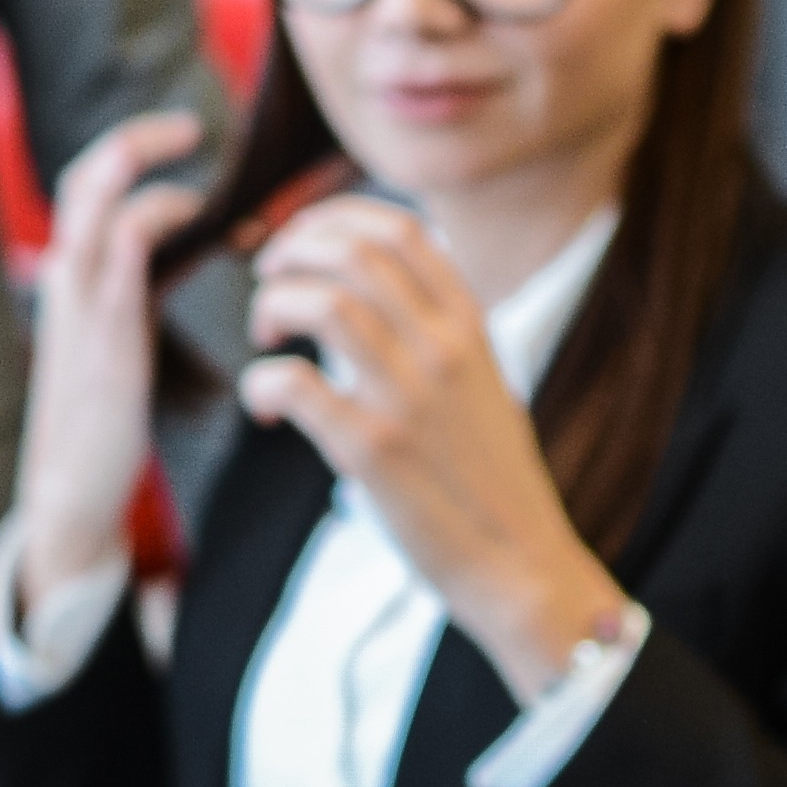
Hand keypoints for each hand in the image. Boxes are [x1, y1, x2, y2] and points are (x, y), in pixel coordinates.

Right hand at [0, 111, 213, 638]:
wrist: (73, 493)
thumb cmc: (105, 424)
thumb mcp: (116, 345)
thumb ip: (134, 296)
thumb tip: (171, 256)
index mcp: (70, 283)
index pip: (86, 191)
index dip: (128, 155)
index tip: (184, 139)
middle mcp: (66, 282)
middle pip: (82, 179)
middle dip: (132, 140)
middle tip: (191, 126)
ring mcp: (79, 304)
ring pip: (92, 200)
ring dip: (142, 164)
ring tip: (193, 148)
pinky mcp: (104, 334)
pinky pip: (121, 249)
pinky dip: (158, 216)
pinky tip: (198, 215)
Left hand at [239, 198, 630, 688]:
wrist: (523, 567)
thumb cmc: (493, 482)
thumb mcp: (485, 383)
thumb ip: (441, 333)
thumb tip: (381, 292)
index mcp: (471, 327)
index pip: (402, 230)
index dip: (335, 219)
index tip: (302, 243)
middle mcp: (444, 350)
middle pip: (354, 251)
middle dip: (293, 251)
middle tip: (270, 281)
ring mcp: (409, 399)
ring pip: (325, 303)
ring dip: (275, 305)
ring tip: (265, 334)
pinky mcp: (374, 451)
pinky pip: (296, 383)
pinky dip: (263, 383)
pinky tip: (267, 408)